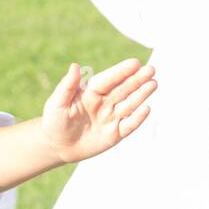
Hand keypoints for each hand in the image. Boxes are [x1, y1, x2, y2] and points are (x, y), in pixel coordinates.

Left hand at [41, 59, 156, 163]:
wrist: (56, 146)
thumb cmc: (54, 121)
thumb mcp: (57, 103)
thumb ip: (67, 86)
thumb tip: (75, 66)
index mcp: (91, 92)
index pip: (109, 80)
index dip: (121, 71)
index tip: (135, 63)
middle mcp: (104, 103)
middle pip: (123, 89)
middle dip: (137, 80)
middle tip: (151, 69)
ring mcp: (111, 118)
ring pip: (129, 104)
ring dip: (142, 94)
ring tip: (154, 83)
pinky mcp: (114, 134)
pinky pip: (128, 125)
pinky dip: (138, 118)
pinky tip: (147, 108)